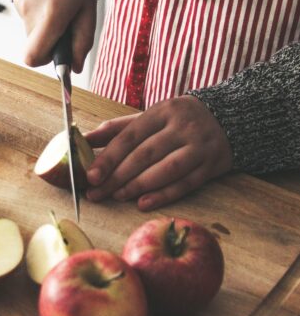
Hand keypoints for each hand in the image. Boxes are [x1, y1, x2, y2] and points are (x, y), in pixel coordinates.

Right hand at [13, 0, 96, 71]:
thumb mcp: (87, 10)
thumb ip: (83, 41)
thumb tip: (75, 67)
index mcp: (52, 15)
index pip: (33, 57)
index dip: (44, 61)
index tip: (57, 54)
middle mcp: (32, 13)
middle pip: (35, 46)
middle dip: (49, 42)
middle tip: (63, 25)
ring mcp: (20, 6)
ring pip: (32, 32)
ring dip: (45, 26)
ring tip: (57, 6)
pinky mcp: (16, 0)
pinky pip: (28, 18)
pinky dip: (39, 15)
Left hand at [84, 95, 233, 210]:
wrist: (231, 118)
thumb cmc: (178, 120)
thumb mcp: (150, 117)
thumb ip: (117, 129)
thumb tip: (83, 139)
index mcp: (163, 111)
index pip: (129, 137)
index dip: (108, 157)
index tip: (90, 175)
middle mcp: (182, 127)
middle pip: (145, 155)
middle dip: (117, 177)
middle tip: (96, 193)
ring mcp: (200, 147)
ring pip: (166, 170)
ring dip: (138, 186)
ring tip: (116, 196)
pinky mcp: (212, 165)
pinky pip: (185, 184)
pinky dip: (163, 195)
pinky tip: (143, 204)